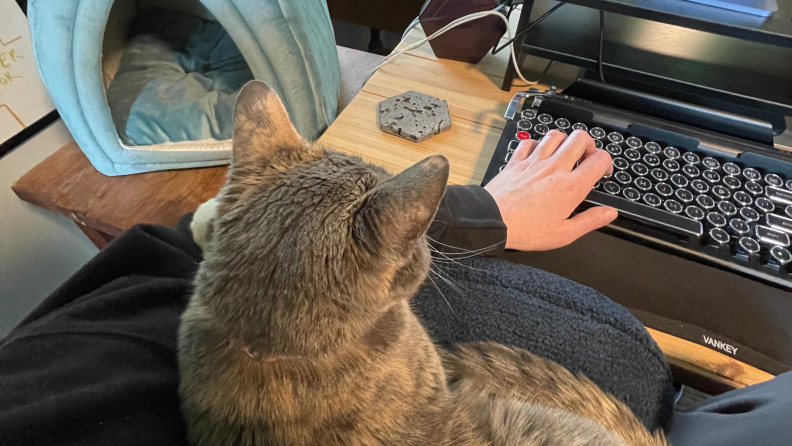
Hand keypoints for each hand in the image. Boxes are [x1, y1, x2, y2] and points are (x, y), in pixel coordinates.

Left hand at [484, 129, 617, 250]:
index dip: (606, 163)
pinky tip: (537, 154)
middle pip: (580, 138)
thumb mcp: (564, 234)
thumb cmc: (526, 230)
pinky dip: (537, 144)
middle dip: (588, 145)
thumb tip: (609, 213)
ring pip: (556, 135)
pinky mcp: (516, 161)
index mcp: (571, 187)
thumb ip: (589, 221)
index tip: (601, 172)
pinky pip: (529, 141)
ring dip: (564, 141)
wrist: (492, 220)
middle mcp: (555, 168)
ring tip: (563, 154)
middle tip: (585, 158)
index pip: (599, 159)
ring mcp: (534, 161)